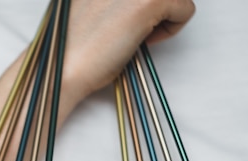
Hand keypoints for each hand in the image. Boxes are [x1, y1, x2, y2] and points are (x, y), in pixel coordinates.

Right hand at [62, 0, 194, 101]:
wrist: (61, 67)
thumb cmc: (73, 49)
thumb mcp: (94, 8)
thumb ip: (118, 1)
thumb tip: (138, 9)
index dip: (140, 6)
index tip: (129, 22)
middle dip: (157, 7)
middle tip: (138, 30)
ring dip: (166, 16)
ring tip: (141, 36)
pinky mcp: (149, 0)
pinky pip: (185, 9)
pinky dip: (172, 30)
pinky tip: (145, 42)